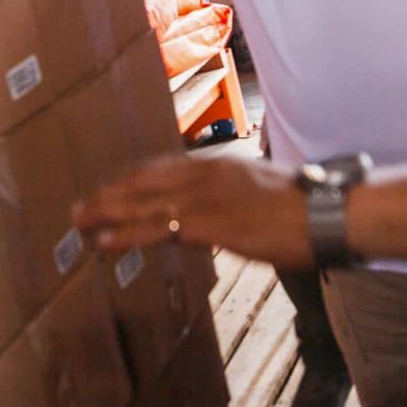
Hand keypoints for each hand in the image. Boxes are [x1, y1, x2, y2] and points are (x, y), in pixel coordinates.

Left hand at [74, 154, 315, 269]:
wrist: (328, 213)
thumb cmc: (306, 208)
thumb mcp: (263, 191)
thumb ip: (235, 195)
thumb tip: (224, 210)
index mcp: (219, 165)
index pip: (163, 167)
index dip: (132, 179)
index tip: (111, 187)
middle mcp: (205, 174)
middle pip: (144, 181)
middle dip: (109, 194)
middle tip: (80, 205)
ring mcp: (204, 197)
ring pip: (142, 203)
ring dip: (105, 212)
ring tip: (78, 222)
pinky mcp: (207, 223)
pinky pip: (155, 229)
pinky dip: (124, 234)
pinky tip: (103, 242)